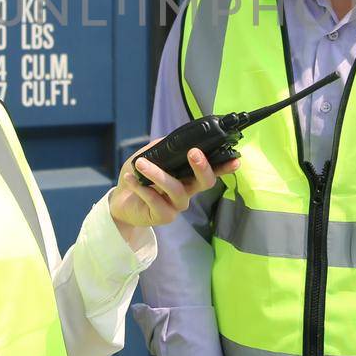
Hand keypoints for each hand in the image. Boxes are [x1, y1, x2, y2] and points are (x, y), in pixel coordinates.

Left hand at [107, 141, 232, 230]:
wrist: (120, 200)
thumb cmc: (139, 177)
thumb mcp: (149, 156)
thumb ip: (163, 147)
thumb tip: (174, 139)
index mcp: (188, 176)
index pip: (211, 171)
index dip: (225, 166)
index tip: (235, 159)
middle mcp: (188, 191)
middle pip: (205, 182)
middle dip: (202, 167)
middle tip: (193, 152)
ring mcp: (177, 206)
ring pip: (175, 189)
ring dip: (157, 174)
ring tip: (140, 163)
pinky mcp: (164, 217)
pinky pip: (155, 201)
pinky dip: (141, 187)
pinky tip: (130, 178)